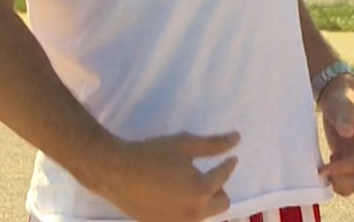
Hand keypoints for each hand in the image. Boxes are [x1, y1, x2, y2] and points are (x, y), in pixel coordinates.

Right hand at [92, 131, 239, 221]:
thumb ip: (213, 145)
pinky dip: (186, 209)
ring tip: (191, 185)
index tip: (231, 158)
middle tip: (209, 175)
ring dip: (203, 201)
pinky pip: (184, 219)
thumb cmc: (152, 155)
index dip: (228, 164)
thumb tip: (236, 139)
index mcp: (201, 191)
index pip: (223, 177)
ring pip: (203, 213)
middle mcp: (193, 213)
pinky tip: (175, 195)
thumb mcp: (185, 144)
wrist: (117, 172)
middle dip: (218, 189)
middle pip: (221, 203)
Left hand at [317, 76, 353, 195]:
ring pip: (353, 187)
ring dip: (337, 184)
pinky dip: (336, 182)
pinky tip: (328, 166)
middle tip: (322, 171)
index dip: (340, 169)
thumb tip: (347, 132)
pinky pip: (346, 184)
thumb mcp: (344, 107)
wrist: (339, 102)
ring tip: (324, 168)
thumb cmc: (343, 102)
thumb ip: (345, 119)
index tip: (322, 169)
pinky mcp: (353, 168)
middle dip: (340, 181)